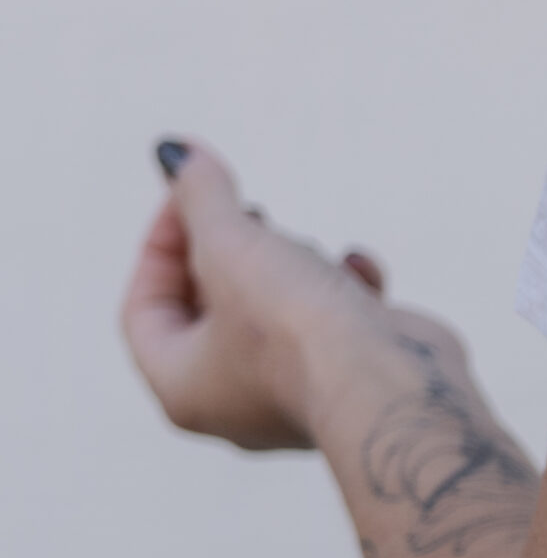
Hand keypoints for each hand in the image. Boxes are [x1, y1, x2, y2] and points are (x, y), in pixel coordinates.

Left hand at [121, 140, 393, 450]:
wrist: (389, 383)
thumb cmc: (292, 331)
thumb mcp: (229, 247)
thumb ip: (201, 197)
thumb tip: (176, 152)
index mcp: (182, 388)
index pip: (146, 308)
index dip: (161, 242)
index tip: (192, 195)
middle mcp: (234, 405)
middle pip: (211, 311)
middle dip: (228, 253)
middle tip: (246, 213)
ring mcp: (298, 397)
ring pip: (274, 319)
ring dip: (288, 268)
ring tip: (302, 246)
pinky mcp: (353, 383)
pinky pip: (335, 329)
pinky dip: (344, 290)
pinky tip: (357, 266)